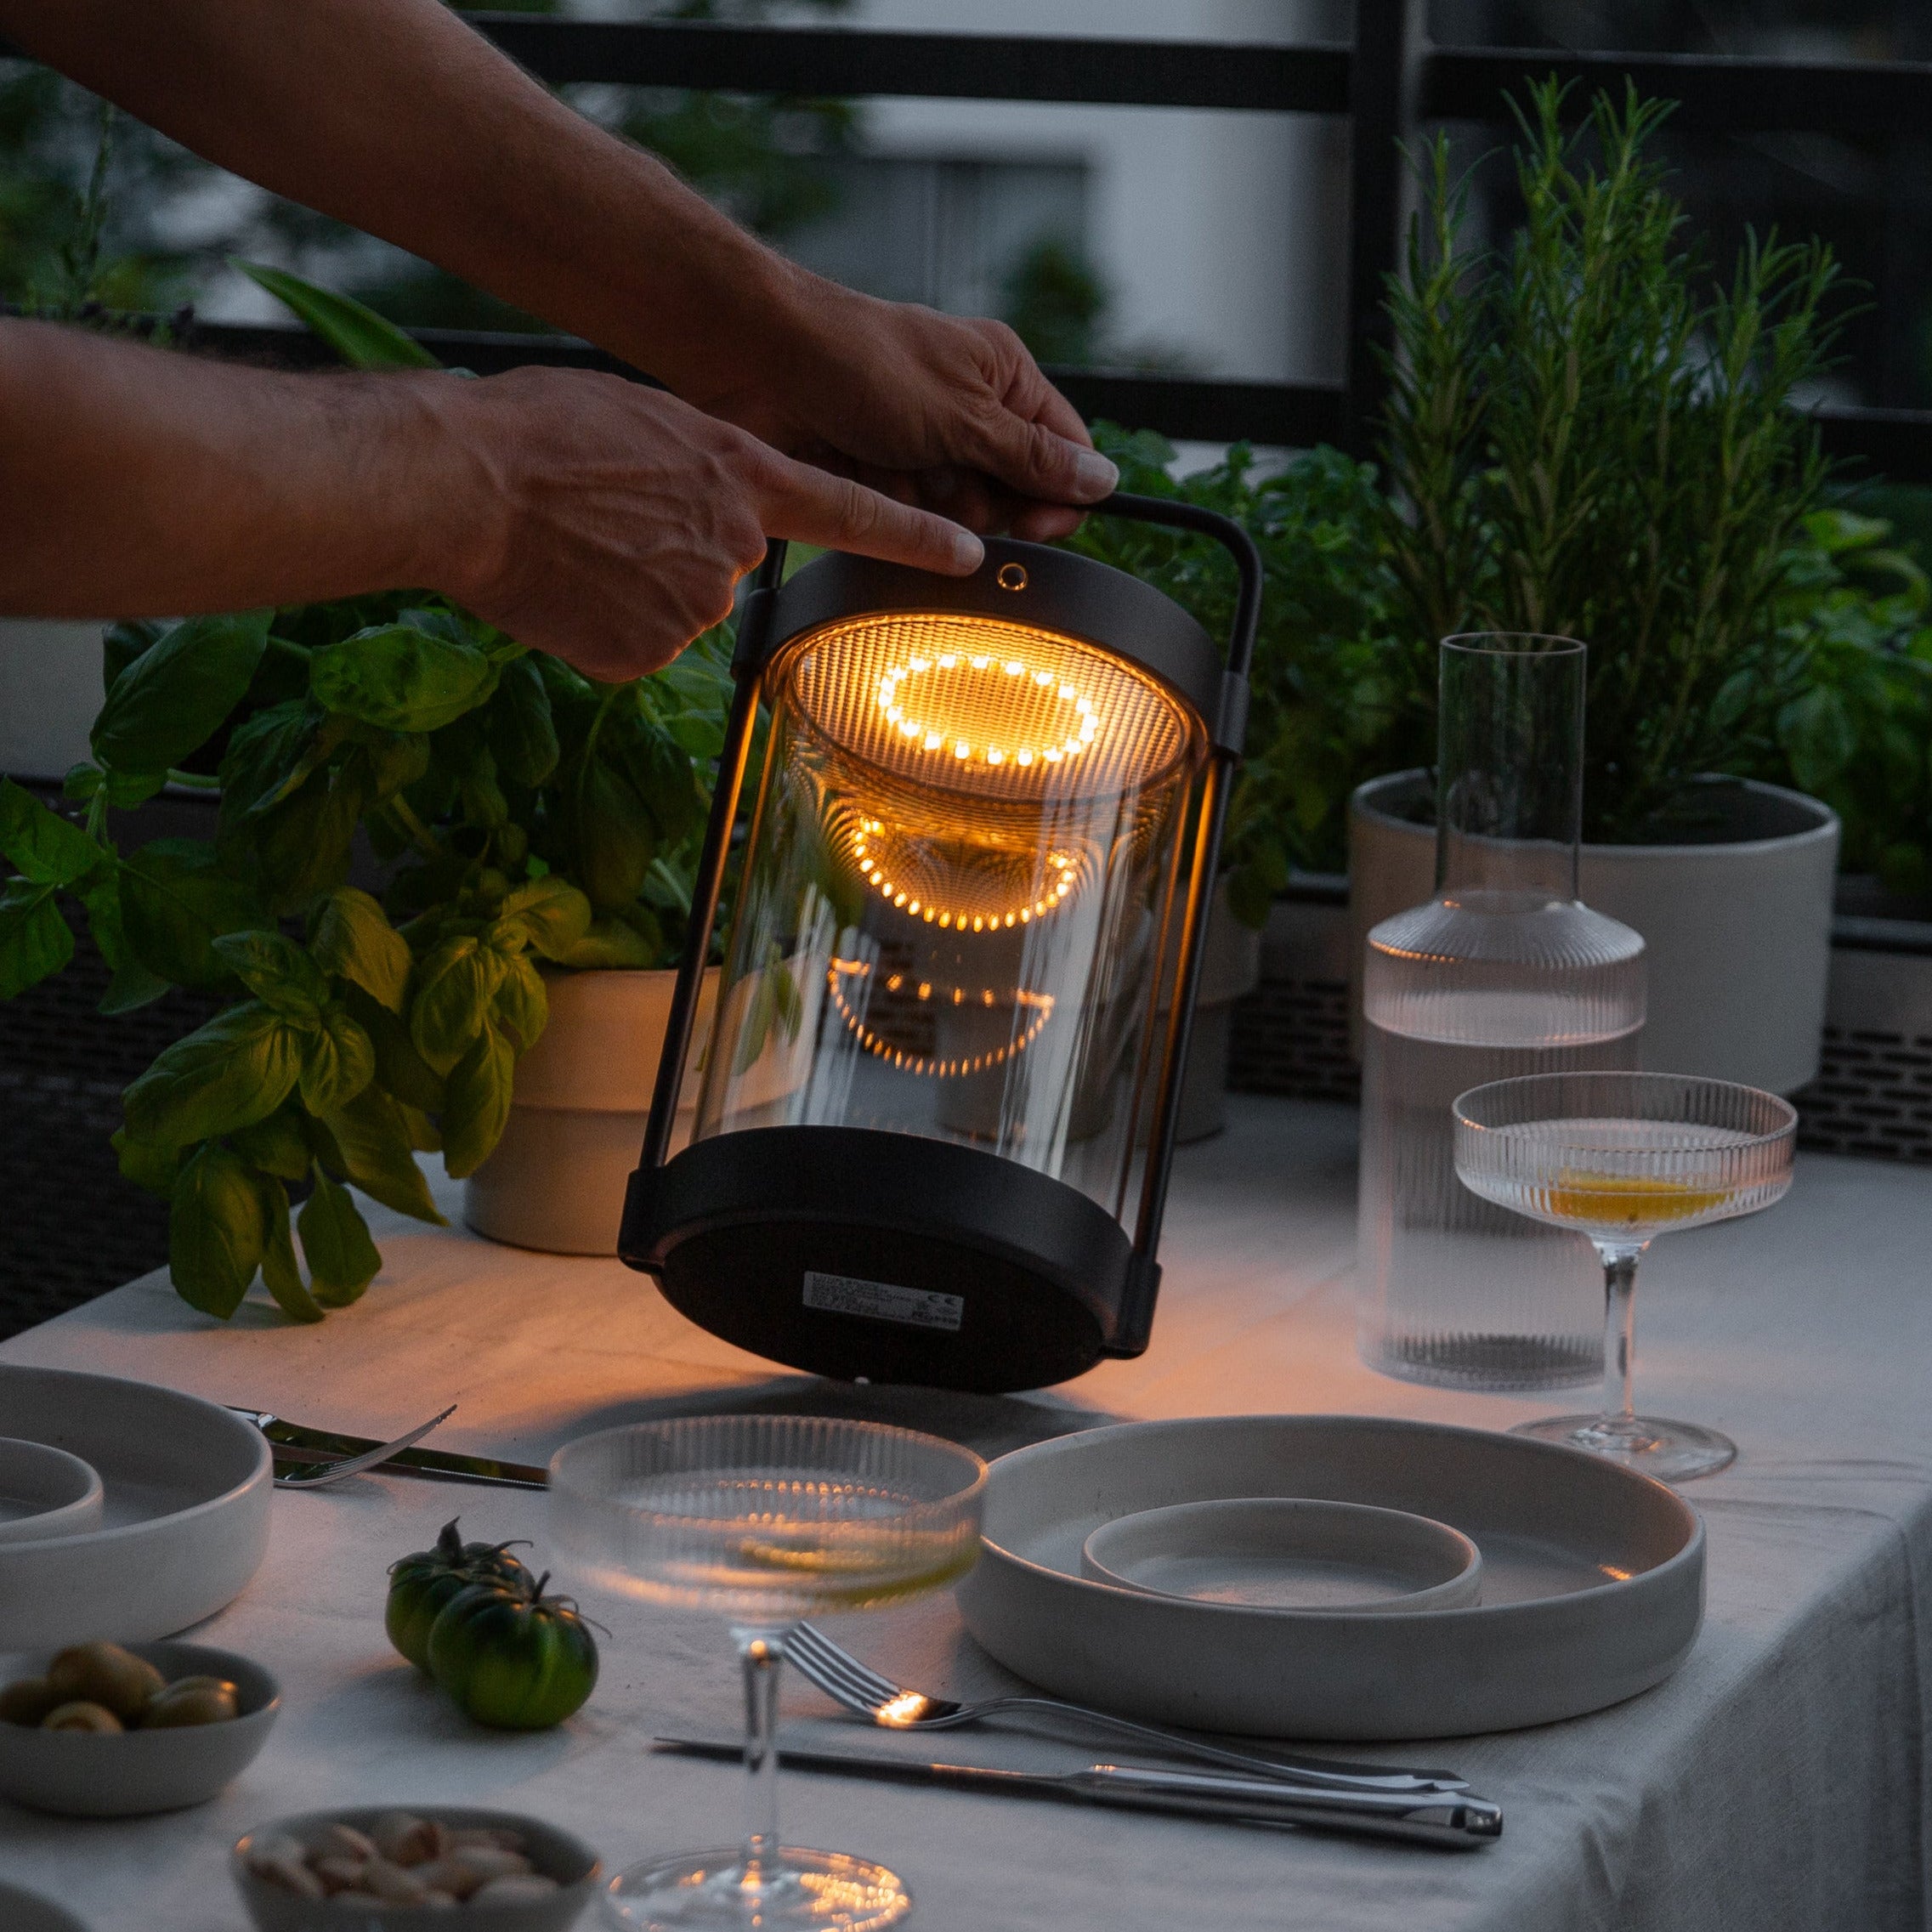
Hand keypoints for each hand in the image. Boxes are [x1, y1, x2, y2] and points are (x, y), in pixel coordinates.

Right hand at [431, 365, 986, 681]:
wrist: (466, 484)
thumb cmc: (540, 433)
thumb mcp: (644, 422)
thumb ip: (695, 472)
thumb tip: (694, 516)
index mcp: (740, 478)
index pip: (853, 513)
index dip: (915, 537)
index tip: (968, 553)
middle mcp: (734, 549)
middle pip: (727, 566)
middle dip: (676, 552)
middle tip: (608, 521)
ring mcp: (693, 609)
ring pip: (677, 609)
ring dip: (634, 588)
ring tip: (577, 547)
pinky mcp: (643, 656)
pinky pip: (635, 645)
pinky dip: (604, 625)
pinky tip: (566, 588)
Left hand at [691, 268, 1118, 542]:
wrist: (760, 362)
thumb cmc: (862, 362)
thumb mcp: (965, 414)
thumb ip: (1033, 457)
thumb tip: (1100, 481)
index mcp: (1002, 378)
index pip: (1063, 451)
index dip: (1058, 495)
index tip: (1040, 524)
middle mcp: (968, 411)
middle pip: (1011, 492)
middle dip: (982, 501)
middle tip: (948, 481)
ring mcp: (923, 444)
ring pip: (958, 513)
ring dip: (930, 504)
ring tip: (894, 466)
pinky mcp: (881, 473)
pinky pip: (910, 518)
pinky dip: (892, 507)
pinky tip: (867, 477)